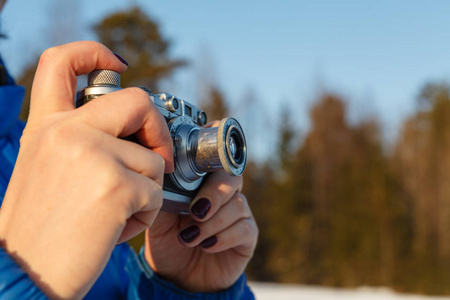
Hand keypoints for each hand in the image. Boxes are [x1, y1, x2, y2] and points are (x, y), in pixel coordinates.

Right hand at [0, 41, 172, 298]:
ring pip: (154, 160)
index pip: (61, 62)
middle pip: (138, 101)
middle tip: (158, 158)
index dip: (93, 52)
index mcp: (46, 127)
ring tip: (113, 213)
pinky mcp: (116, 186)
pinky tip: (114, 228)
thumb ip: (82, 142)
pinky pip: (157, 194)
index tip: (116, 62)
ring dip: (146, 190)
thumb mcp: (49, 170)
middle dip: (158, 130)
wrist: (26, 276)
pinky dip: (145, 214)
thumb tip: (131, 131)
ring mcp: (92, 155)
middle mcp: (66, 132)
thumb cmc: (43, 230)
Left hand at [144, 156, 257, 291]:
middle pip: (233, 179)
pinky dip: (223, 237)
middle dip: (214, 194)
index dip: (209, 168)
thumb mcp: (159, 219)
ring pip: (238, 206)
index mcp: (204, 184)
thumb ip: (163, 198)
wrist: (177, 276)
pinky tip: (206, 246)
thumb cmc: (168, 242)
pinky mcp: (248, 237)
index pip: (216, 163)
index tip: (190, 182)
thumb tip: (162, 178)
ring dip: (212, 223)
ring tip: (190, 237)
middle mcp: (226, 195)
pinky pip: (244, 229)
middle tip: (195, 212)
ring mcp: (239, 215)